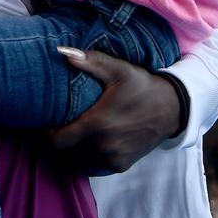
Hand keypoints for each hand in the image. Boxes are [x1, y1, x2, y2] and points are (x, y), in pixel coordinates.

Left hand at [48, 50, 184, 173]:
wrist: (172, 109)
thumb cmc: (142, 86)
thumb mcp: (119, 70)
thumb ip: (91, 61)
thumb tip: (63, 51)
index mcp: (98, 124)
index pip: (57, 140)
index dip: (46, 134)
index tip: (45, 122)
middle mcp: (103, 146)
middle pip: (64, 152)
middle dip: (56, 141)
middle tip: (54, 126)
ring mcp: (112, 159)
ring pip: (77, 162)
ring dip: (71, 150)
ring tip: (69, 133)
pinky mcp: (120, 166)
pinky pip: (93, 166)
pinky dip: (86, 157)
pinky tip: (87, 142)